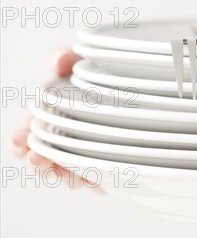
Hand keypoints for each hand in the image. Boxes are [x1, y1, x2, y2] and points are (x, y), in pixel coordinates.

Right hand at [9, 50, 101, 190]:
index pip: (27, 136)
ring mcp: (87, 155)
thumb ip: (68, 57)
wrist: (137, 84)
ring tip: (71, 174)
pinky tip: (98, 180)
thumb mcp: (84, 61)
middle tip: (38, 160)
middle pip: (45, 161)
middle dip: (41, 162)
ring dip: (69, 176)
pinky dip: (98, 180)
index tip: (18, 143)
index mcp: (51, 119)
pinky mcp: (110, 165)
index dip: (20, 141)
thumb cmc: (102, 75)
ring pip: (71, 175)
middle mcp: (65, 141)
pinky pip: (101, 180)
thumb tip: (58, 61)